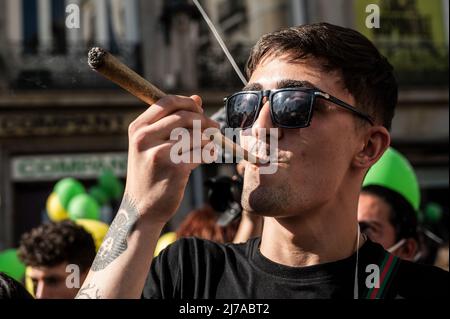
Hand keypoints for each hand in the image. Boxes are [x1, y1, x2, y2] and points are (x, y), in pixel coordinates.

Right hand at [125, 95, 218, 224]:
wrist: (142, 209)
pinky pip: (200, 153)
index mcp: (138, 128)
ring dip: (208, 140)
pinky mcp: (174, 168)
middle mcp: (144, 138)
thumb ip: (172, 121)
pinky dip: (208, 153)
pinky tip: (208, 156)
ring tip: (209, 146)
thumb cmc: (151, 174)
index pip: (166, 102)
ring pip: (195, 135)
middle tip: (215, 128)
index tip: (200, 111)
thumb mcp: (152, 145)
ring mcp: (159, 153)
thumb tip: (197, 99)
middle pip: (184, 116)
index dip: (188, 104)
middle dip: (204, 121)